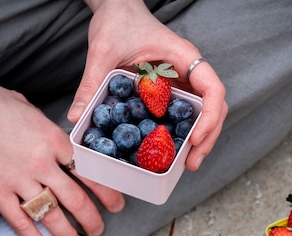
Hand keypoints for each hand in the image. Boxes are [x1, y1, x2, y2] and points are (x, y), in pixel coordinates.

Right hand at [0, 72, 124, 235]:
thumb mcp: (28, 108)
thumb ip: (46, 128)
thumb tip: (55, 140)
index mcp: (54, 140)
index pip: (89, 172)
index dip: (106, 190)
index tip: (116, 202)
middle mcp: (42, 164)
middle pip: (77, 199)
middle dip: (92, 219)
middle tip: (100, 229)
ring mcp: (20, 181)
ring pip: (52, 216)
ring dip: (68, 234)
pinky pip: (21, 223)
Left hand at [70, 0, 227, 170]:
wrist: (117, 9)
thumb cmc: (118, 21)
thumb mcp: (102, 52)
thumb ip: (91, 84)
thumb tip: (77, 117)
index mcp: (184, 57)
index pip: (213, 89)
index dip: (210, 117)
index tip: (195, 139)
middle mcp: (188, 72)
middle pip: (214, 108)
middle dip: (207, 137)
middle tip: (191, 164)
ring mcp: (182, 82)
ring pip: (202, 113)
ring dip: (199, 139)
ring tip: (186, 164)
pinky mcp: (170, 91)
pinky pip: (182, 113)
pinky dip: (180, 132)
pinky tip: (169, 150)